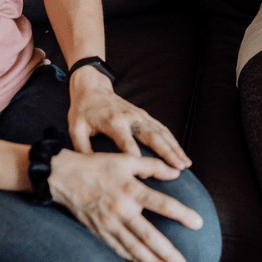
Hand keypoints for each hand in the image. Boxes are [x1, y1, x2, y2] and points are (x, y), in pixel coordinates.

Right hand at [49, 149, 202, 261]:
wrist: (63, 177)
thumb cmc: (98, 165)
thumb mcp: (126, 159)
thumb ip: (153, 166)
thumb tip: (176, 172)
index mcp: (131, 189)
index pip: (162, 204)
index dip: (182, 214)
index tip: (198, 223)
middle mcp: (121, 209)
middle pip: (149, 235)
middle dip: (168, 252)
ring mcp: (109, 224)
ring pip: (134, 247)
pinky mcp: (99, 232)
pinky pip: (118, 249)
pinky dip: (133, 259)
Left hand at [68, 66, 190, 169]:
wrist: (92, 87)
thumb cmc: (83, 111)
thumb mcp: (76, 129)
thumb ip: (82, 148)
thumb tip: (91, 170)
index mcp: (113, 121)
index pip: (126, 142)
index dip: (135, 157)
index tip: (146, 174)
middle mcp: (130, 117)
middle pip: (152, 136)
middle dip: (167, 152)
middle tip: (179, 168)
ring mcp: (140, 115)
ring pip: (161, 132)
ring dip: (175, 148)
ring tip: (186, 164)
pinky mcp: (144, 116)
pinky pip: (162, 129)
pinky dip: (173, 141)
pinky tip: (181, 153)